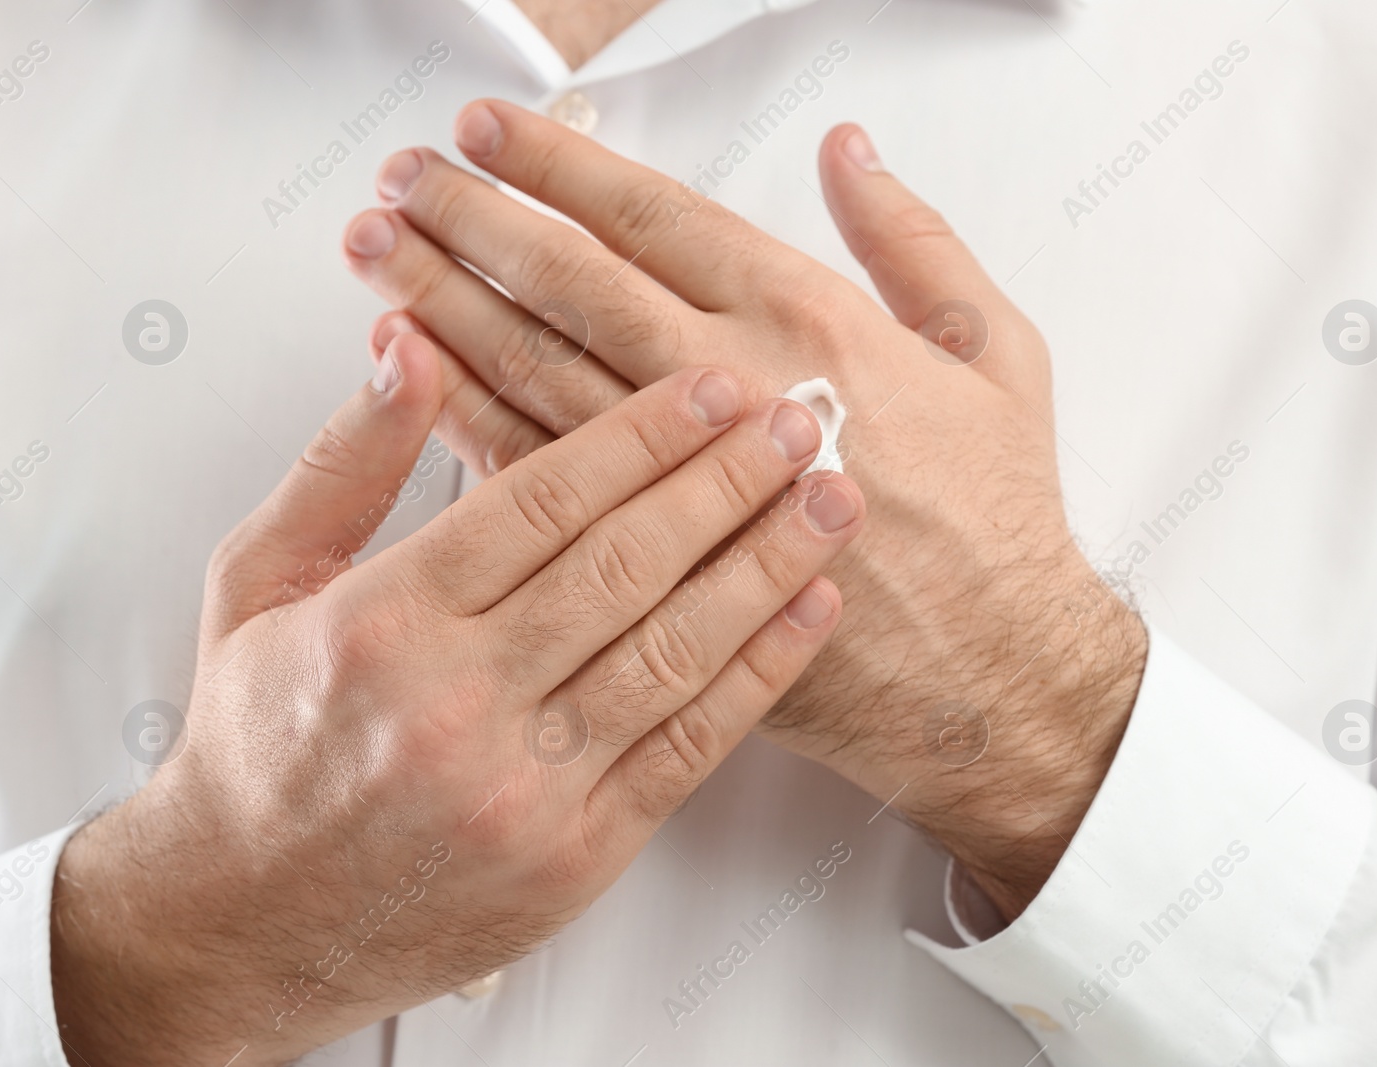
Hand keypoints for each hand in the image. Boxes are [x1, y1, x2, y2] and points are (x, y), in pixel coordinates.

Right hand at [49, 338, 862, 1065]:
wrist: (251, 920)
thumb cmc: (261, 746)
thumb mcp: (261, 581)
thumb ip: (346, 462)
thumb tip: (409, 347)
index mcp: (388, 621)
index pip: (545, 498)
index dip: (645, 432)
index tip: (711, 387)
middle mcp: (460, 702)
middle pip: (627, 563)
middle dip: (727, 480)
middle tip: (799, 419)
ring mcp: (525, 786)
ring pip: (675, 649)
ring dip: (767, 564)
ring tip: (829, 500)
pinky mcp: (577, 852)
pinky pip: (689, 747)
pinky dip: (760, 673)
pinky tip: (808, 612)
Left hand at [342, 101, 1147, 919]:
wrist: (991, 673)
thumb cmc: (998, 517)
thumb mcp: (997, 353)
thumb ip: (916, 240)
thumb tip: (848, 153)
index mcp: (810, 322)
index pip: (653, 218)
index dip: (560, 168)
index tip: (490, 135)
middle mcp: (735, 388)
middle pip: (570, 284)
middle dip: (473, 223)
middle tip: (399, 180)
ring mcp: (686, 484)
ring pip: (539, 372)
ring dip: (449, 305)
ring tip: (378, 256)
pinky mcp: (659, 566)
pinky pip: (547, 482)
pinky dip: (476, 422)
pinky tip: (419, 380)